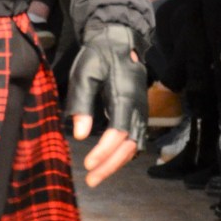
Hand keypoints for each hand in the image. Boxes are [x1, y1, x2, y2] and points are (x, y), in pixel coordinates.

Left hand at [65, 24, 147, 185]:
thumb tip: (79, 134)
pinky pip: (136, 139)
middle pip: (130, 144)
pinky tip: (109, 162)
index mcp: (124, 96)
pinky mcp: (139, 112)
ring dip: (117, 163)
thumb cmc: (98, 56)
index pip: (118, 132)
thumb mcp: (84, 74)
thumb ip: (81, 103)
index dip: (104, 151)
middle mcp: (138, 107)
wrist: (119, 40)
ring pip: (135, 145)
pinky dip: (124, 154)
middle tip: (91, 180)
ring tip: (96, 176)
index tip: (88, 164)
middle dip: (110, 165)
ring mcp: (141, 111)